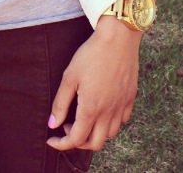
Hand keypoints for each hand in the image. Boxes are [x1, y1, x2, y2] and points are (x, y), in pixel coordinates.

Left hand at [47, 15, 141, 151]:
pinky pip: (121, 121)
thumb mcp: (70, 77)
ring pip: (110, 134)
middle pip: (94, 143)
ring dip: (94, 133)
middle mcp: (108, 112)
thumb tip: (52, 124)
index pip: (76, 139)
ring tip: (82, 117)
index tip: (51, 139)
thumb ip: (60, 103)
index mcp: (91, 109)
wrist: (118, 39)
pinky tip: (101, 109)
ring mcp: (122, 106)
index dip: (61, 144)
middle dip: (78, 142)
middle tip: (67, 127)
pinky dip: (110, 123)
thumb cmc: (91, 55)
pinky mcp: (130, 98)